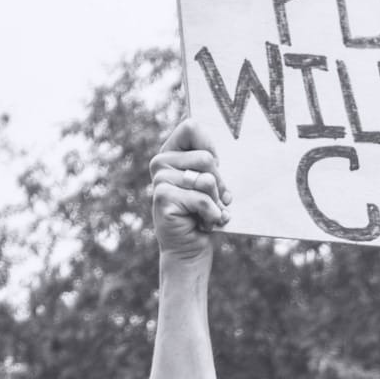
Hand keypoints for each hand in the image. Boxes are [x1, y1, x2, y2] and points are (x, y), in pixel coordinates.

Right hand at [151, 119, 228, 259]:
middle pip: (206, 158)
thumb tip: (218, 154)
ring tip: (208, 214)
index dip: (210, 147)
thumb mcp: (210, 185)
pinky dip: (212, 216)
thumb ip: (211, 164)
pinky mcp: (163, 197)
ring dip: (216, 203)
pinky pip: (202, 200)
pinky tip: (204, 225)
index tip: (214, 169)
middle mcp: (161, 162)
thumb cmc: (203, 216)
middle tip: (213, 202)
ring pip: (207, 179)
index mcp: (171, 153)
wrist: (189, 252)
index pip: (191, 126)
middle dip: (219, 185)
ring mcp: (160, 180)